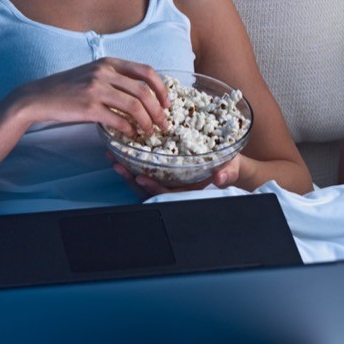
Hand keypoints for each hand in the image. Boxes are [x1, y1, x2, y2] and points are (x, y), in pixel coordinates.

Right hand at [13, 58, 169, 137]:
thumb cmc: (68, 88)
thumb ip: (116, 78)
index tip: (166, 103)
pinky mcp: (89, 107)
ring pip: (135, 106)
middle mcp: (104, 72)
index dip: (162, 88)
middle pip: (144, 91)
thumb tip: (143, 94)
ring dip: (147, 122)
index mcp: (109, 62)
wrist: (40, 96)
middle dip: (159, 110)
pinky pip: (118, 120)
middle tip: (163, 124)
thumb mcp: (93, 73)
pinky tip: (130, 134)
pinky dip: (129, 129)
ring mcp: (96, 89)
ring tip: (149, 132)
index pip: (146, 71)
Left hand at [109, 153, 243, 198]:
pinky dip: (131, 161)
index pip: (166, 193)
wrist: (227, 160)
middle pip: (148, 187)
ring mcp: (166, 178)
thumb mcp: (230, 167)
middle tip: (118, 165)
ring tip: (113, 157)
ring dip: (127, 170)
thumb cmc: (227, 165)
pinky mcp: (162, 168)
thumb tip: (222, 177)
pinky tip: (120, 150)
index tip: (140, 177)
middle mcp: (174, 186)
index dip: (152, 187)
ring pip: (142, 179)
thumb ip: (227, 173)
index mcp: (187, 190)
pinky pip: (144, 168)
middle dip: (131, 178)